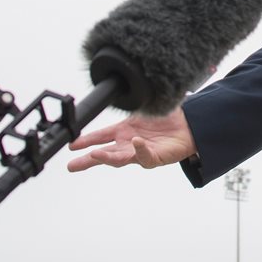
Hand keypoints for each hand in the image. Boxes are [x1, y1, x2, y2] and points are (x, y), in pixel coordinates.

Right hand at [67, 107, 196, 171]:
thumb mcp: (143, 108)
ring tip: (94, 155)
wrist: (190, 124)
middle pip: (104, 154)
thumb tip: (116, 96)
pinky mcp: (155, 158)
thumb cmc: (167, 118)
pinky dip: (140, 150)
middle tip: (72, 165)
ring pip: (120, 159)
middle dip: (88, 160)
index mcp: (124, 131)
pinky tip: (136, 142)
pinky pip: (145, 156)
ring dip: (107, 157)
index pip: (100, 137)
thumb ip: (130, 105)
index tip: (72, 144)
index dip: (85, 141)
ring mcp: (140, 152)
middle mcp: (129, 144)